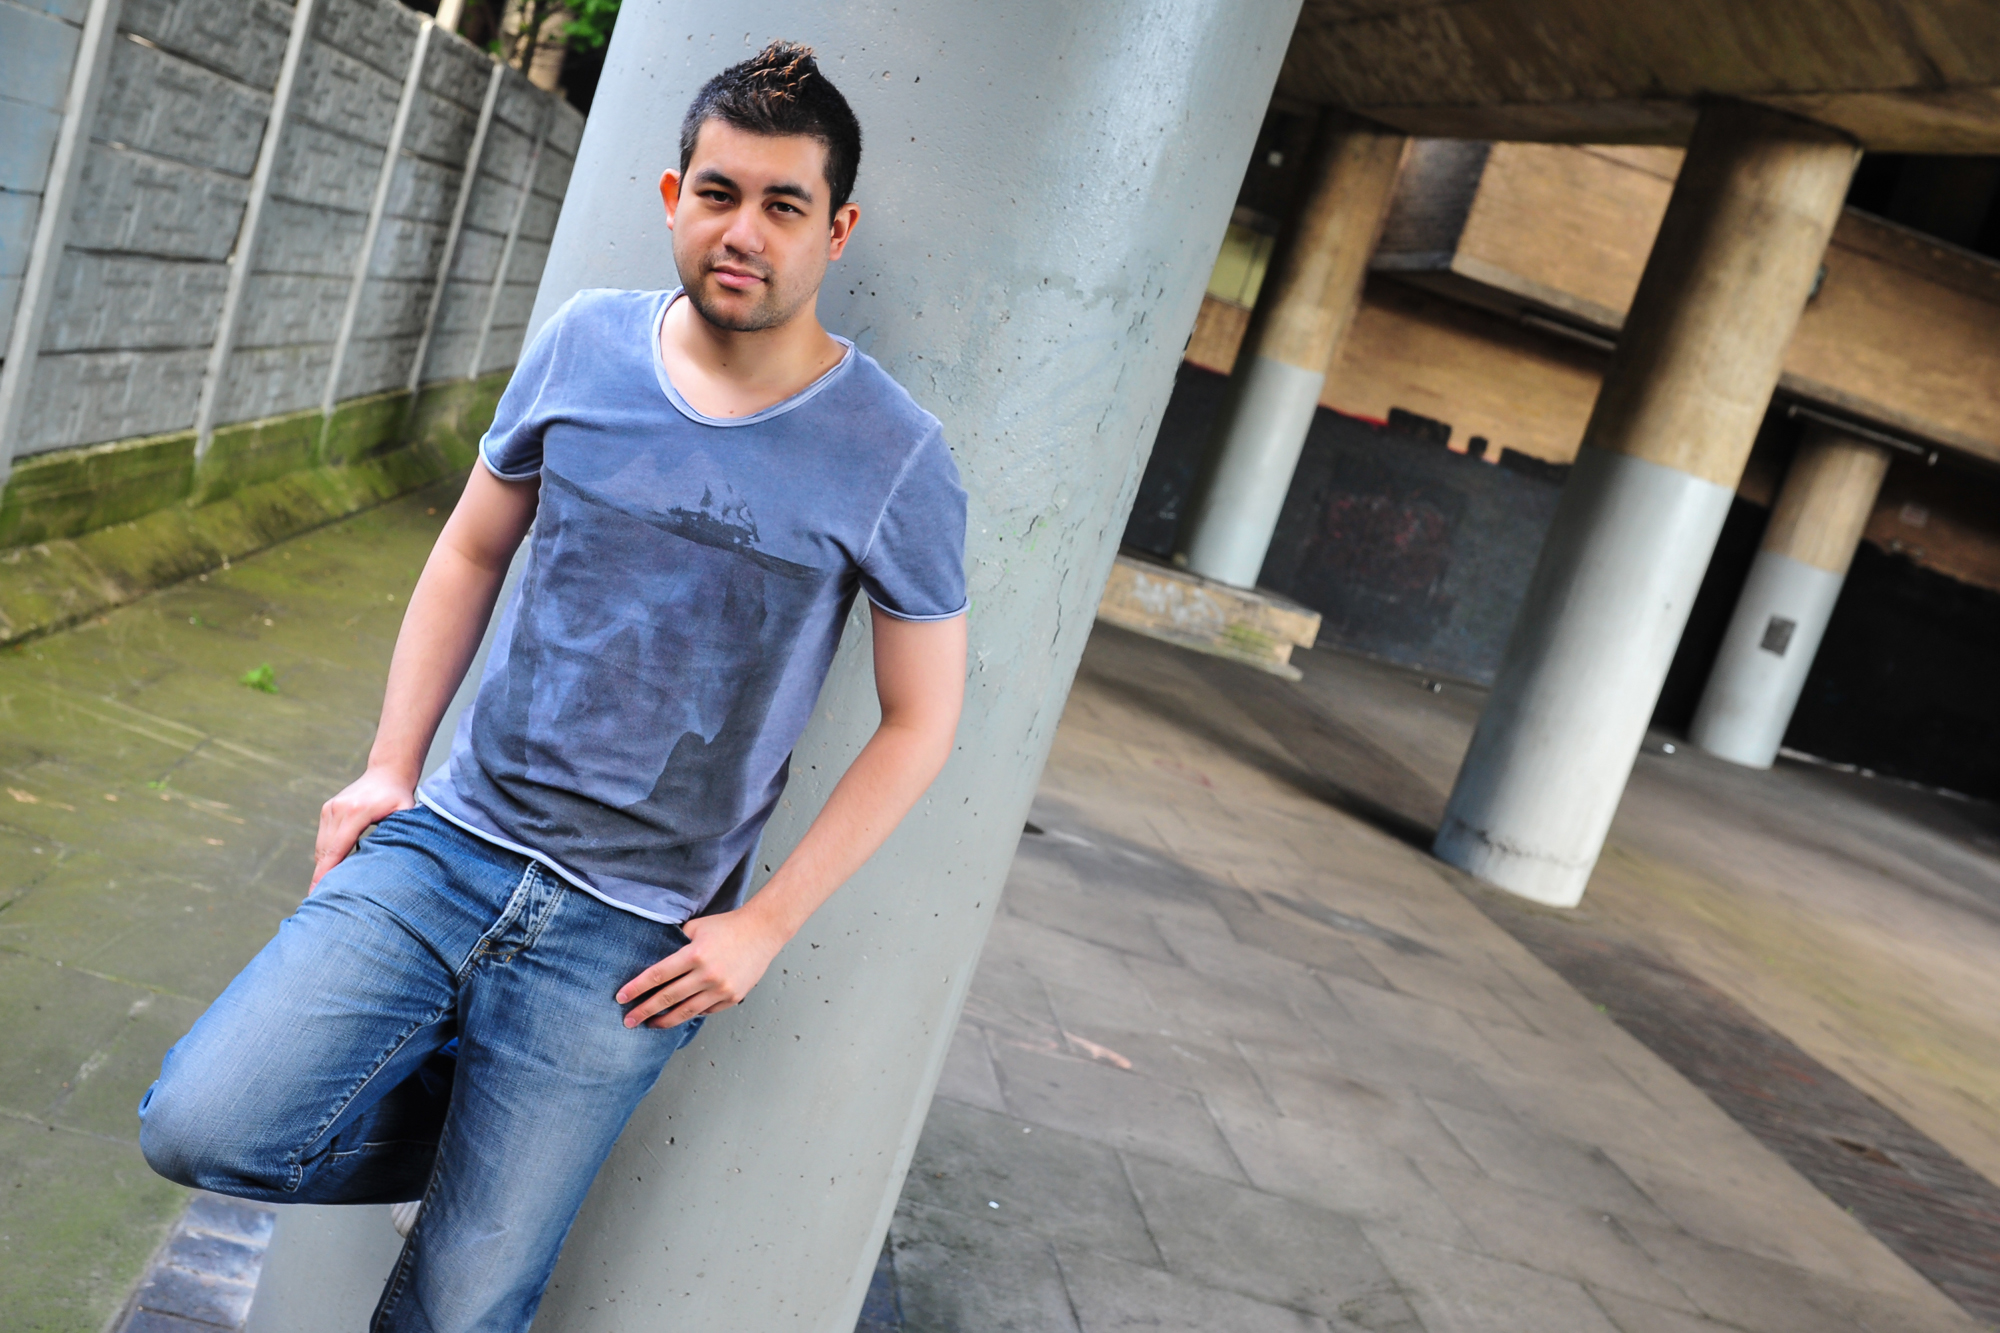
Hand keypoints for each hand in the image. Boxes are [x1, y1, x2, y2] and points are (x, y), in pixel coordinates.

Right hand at [312, 766, 415, 889]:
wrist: (387, 772)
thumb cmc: (399, 796)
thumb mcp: (405, 814)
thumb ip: (397, 835)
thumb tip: (391, 862)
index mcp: (356, 812)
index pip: (337, 849)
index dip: (326, 873)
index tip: (318, 892)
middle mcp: (338, 810)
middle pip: (325, 851)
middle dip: (321, 876)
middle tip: (319, 901)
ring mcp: (330, 808)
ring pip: (322, 846)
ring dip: (322, 867)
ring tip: (322, 891)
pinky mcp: (328, 809)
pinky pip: (324, 839)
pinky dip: (325, 855)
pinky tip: (328, 872)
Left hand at [615, 906, 790, 1028]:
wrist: (763, 931)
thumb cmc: (727, 926)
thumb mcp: (696, 927)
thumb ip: (675, 941)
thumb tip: (652, 955)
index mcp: (695, 954)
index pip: (658, 975)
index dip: (637, 988)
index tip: (621, 998)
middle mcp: (707, 974)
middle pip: (667, 998)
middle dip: (644, 1011)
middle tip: (628, 1021)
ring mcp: (721, 989)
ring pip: (686, 1011)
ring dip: (665, 1020)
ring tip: (650, 1024)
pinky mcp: (732, 997)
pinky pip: (705, 1010)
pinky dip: (690, 1013)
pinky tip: (678, 1015)